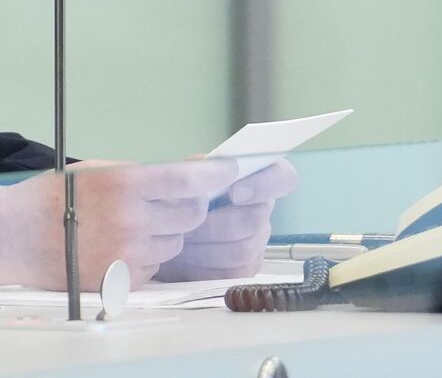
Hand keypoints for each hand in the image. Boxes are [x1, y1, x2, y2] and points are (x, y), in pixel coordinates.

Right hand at [0, 158, 237, 289]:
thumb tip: (189, 176)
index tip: (231, 170)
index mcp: (127, 184)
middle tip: (172, 201)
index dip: (217, 175)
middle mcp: (134, 219)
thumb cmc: (54, 197)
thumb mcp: (97, 171)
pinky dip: (149, 255)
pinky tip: (121, 245)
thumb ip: (142, 175)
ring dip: (167, 233)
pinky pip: (158, 266)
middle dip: (189, 207)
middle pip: (192, 215)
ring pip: (177, 243)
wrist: (17, 236)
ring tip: (134, 225)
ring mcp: (132, 253)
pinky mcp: (127, 279)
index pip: (190, 179)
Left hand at [155, 158, 299, 281]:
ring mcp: (256, 243)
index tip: (235, 192)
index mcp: (253, 180)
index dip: (266, 184)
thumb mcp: (180, 176)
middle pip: (255, 219)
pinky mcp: (244, 271)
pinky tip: (187, 259)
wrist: (158, 238)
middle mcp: (261, 211)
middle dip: (216, 222)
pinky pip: (233, 272)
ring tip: (182, 239)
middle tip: (188, 223)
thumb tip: (209, 168)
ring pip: (243, 248)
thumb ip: (198, 169)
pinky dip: (204, 266)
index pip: (283, 177)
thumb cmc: (174, 202)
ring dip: (206, 245)